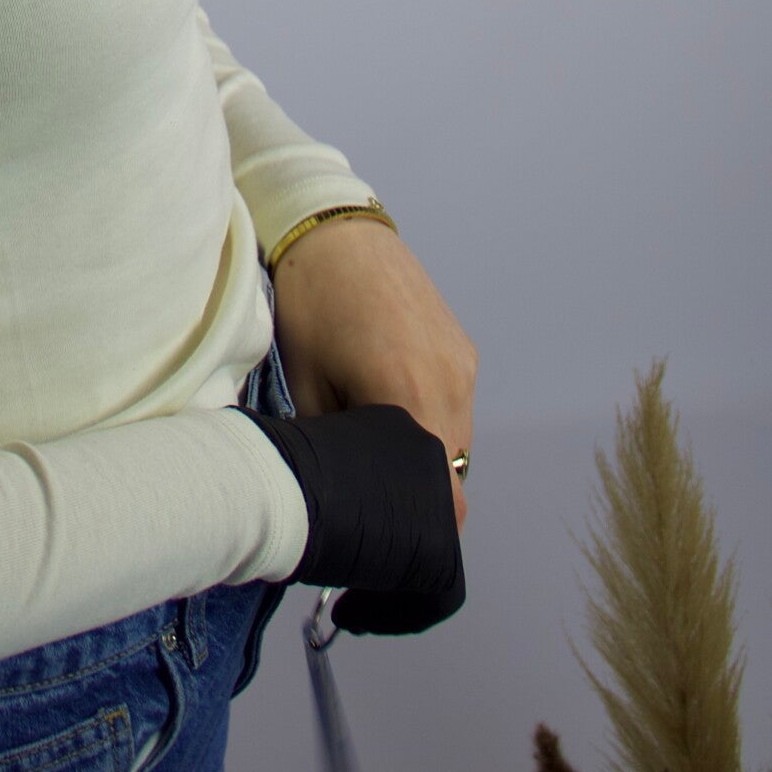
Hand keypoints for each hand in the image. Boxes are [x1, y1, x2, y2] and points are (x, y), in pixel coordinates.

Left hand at [270, 216, 475, 531]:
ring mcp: (463, 363)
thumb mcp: (307, 386)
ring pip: (457, 439)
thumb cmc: (309, 304)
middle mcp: (452, 384)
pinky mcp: (462, 346)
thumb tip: (343, 495)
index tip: (390, 544)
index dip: (422, 529)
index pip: (444, 499)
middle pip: (454, 474)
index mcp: (413, 399)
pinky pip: (456, 404)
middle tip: (376, 504)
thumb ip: (338, 451)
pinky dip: (432, 420)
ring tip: (377, 451)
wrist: (332, 228)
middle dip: (421, 495)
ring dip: (426, 455)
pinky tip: (390, 410)